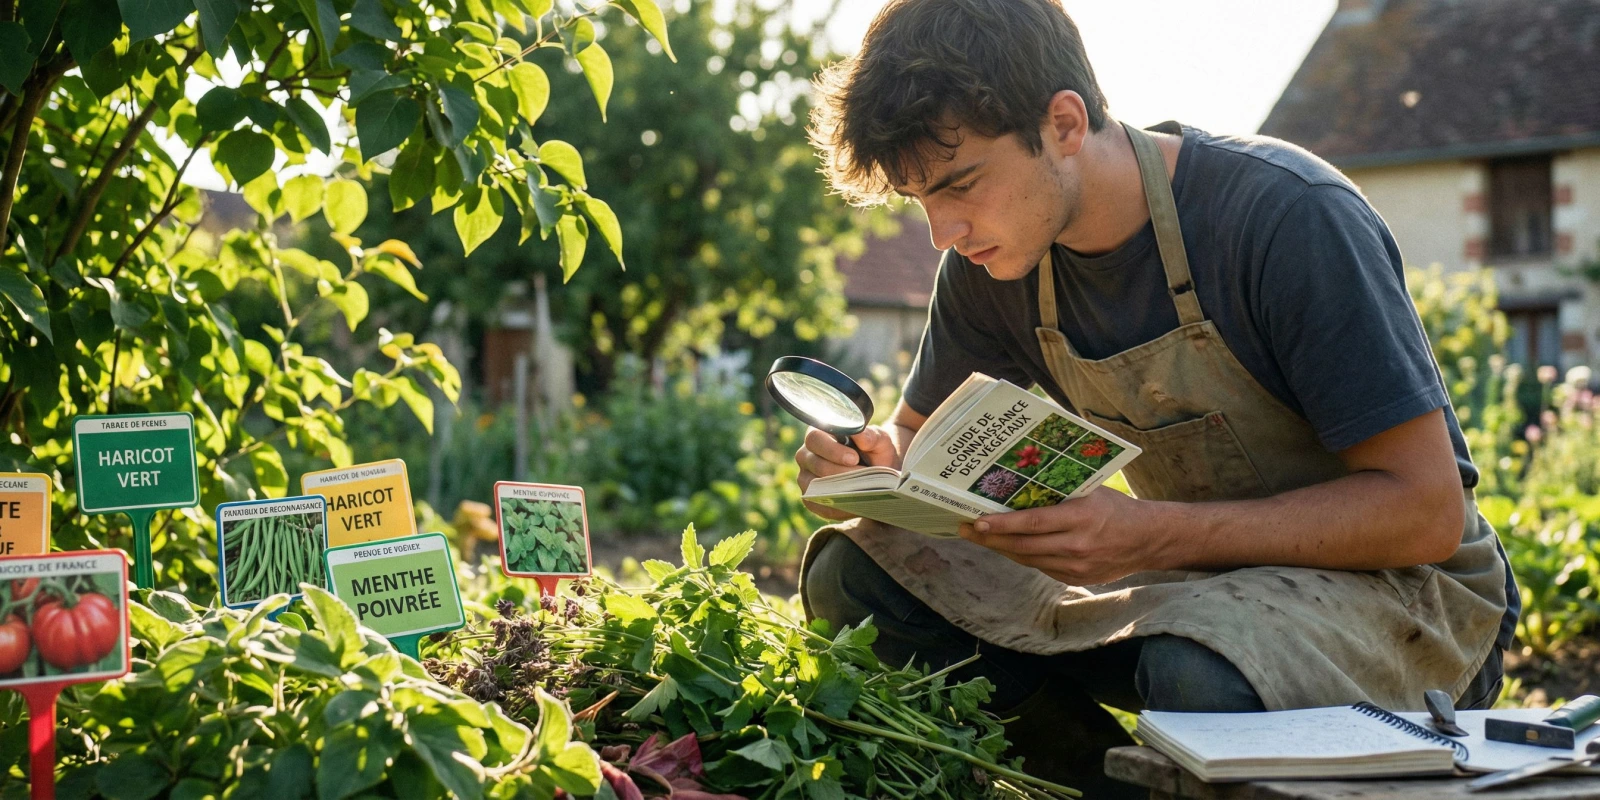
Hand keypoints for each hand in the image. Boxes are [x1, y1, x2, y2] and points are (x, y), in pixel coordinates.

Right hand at [795, 425, 899, 520]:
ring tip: (860, 491)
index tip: (853, 458)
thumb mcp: (880, 442)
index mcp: (820, 434)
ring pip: (814, 484)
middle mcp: (806, 455)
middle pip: (814, 462)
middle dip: (838, 471)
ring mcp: (805, 477)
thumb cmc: (875, 454)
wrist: (877, 477)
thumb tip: (861, 437)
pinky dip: (836, 506)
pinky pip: (817, 504)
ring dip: (838, 489)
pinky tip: (853, 504)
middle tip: (860, 476)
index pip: (815, 438)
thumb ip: (872, 437)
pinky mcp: (810, 498)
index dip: (832, 449)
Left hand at [957, 487, 1177, 584]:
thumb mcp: (1091, 491)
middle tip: (964, 528)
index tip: (977, 521)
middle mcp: (1077, 545)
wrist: (1148, 540)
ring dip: (1000, 548)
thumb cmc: (1115, 508)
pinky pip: (1040, 567)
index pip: (1033, 523)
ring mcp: (1076, 566)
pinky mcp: (1075, 579)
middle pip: (1023, 545)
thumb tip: (1022, 480)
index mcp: (1081, 517)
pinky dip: (1021, 556)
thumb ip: (1060, 491)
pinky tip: (1005, 546)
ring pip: (1027, 559)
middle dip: (990, 539)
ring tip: (977, 538)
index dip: (1002, 524)